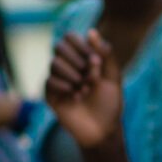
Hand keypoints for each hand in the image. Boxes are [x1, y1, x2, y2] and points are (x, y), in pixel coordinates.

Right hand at [44, 31, 124, 150]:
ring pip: (54, 63)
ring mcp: (57, 80)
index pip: (70, 37)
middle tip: (92, 78)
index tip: (97, 62)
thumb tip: (91, 31)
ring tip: (85, 90)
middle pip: (59, 47)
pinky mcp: (50, 95)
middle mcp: (66, 66)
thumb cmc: (110, 103)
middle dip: (78, 61)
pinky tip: (76, 96)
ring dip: (73, 75)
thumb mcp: (113, 76)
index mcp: (80, 58)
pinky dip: (64, 86)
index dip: (82, 46)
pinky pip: (49, 81)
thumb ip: (105, 54)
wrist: (103, 130)